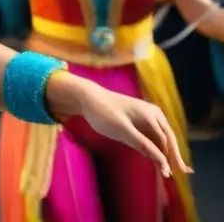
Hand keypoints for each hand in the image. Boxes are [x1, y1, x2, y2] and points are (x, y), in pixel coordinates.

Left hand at [76, 81, 190, 177]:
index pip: (165, 141)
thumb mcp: (122, 130)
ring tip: (170, 169)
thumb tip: (162, 160)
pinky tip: (155, 158)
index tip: (168, 173)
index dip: (168, 158)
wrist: (88, 98)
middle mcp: (153, 114)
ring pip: (160, 138)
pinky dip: (155, 147)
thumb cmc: (104, 113)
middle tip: (183, 172)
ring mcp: (147, 117)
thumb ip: (142, 144)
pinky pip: (151, 136)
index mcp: (152, 114)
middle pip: (168, 139)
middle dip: (174, 155)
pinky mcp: (139, 121)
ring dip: (165, 152)